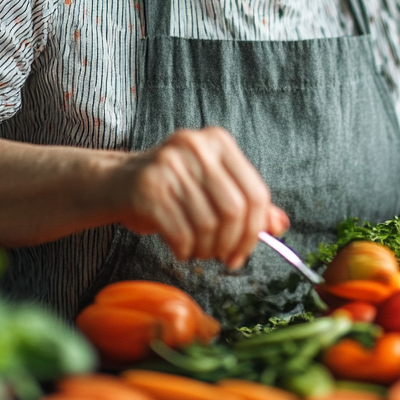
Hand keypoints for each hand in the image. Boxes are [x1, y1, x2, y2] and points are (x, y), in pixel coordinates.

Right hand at [109, 127, 288, 268]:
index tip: (245, 252)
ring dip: (207, 250)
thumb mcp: (212, 186)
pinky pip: (181, 234)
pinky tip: (181, 248)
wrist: (119, 182)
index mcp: (218, 142)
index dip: (256, 231)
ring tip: (198, 250)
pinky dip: (186, 250)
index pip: (255, 192)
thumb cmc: (172, 187)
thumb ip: (247, 203)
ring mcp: (170, 165)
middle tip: (224, 258)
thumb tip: (281, 225)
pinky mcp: (148, 188)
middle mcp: (196, 147)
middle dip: (232, 244)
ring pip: (208, 226)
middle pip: (234, 211)